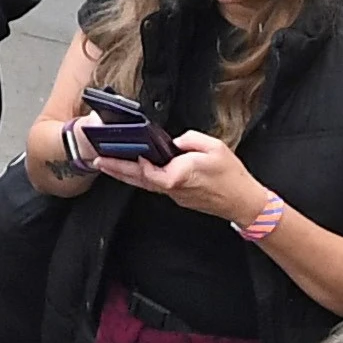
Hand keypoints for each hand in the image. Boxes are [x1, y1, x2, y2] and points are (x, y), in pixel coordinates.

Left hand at [119, 129, 274, 227]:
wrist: (244, 203)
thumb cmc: (231, 176)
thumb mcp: (213, 147)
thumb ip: (189, 139)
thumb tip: (174, 142)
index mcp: (179, 176)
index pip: (149, 170)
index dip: (136, 161)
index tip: (125, 149)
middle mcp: (173, 189)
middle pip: (139, 180)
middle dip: (117, 169)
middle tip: (98, 161)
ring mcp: (176, 195)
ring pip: (145, 184)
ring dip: (126, 174)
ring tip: (108, 165)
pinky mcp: (180, 198)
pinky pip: (156, 186)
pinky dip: (142, 178)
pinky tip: (135, 170)